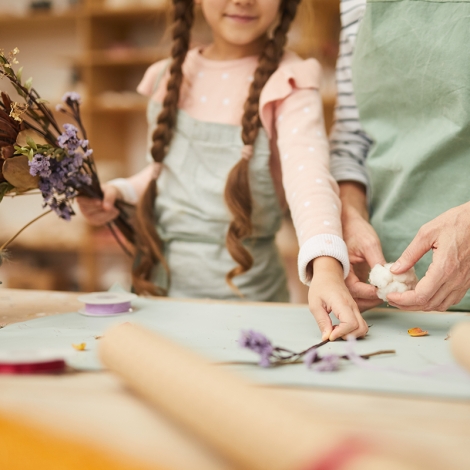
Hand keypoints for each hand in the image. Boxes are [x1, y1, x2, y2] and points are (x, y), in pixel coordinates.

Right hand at [76, 184, 120, 225]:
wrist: (113, 198)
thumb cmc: (109, 192)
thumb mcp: (111, 191)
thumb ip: (109, 197)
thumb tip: (106, 208)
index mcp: (83, 194)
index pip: (80, 200)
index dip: (90, 202)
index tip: (100, 202)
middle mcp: (83, 205)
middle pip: (88, 210)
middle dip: (102, 208)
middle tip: (113, 206)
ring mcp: (87, 214)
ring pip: (95, 217)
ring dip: (107, 213)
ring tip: (115, 208)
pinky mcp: (94, 221)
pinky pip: (100, 221)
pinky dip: (109, 217)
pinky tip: (113, 213)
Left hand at [308, 257, 368, 340]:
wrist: (329, 274)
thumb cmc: (320, 287)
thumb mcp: (315, 304)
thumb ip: (322, 321)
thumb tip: (327, 337)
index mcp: (342, 303)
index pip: (350, 323)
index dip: (341, 333)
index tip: (329, 335)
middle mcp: (352, 306)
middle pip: (361, 328)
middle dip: (348, 336)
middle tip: (333, 333)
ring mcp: (355, 308)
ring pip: (363, 328)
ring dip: (352, 334)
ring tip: (336, 330)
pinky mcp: (355, 310)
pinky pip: (360, 324)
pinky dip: (352, 330)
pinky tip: (339, 326)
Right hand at [340, 182, 386, 310]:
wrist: (347, 222)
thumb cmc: (355, 230)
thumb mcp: (369, 244)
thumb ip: (377, 262)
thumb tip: (389, 279)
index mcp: (338, 268)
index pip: (354, 288)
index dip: (370, 292)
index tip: (385, 291)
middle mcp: (338, 277)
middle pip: (352, 299)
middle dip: (371, 300)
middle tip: (388, 296)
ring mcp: (342, 280)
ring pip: (354, 299)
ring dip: (369, 301)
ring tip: (386, 295)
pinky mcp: (348, 280)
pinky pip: (356, 294)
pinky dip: (367, 296)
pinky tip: (380, 292)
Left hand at [387, 202, 469, 310]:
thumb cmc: (456, 222)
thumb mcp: (427, 233)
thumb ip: (410, 254)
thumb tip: (395, 270)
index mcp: (444, 268)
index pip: (421, 296)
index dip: (403, 300)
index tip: (390, 296)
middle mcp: (455, 279)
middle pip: (429, 304)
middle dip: (407, 305)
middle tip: (392, 299)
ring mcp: (464, 282)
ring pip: (440, 305)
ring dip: (421, 306)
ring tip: (405, 298)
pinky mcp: (467, 281)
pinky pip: (450, 299)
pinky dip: (435, 302)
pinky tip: (424, 294)